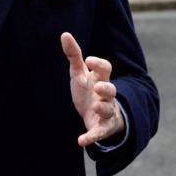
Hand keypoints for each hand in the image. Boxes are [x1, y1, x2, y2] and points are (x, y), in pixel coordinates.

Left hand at [61, 32, 125, 147]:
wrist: (95, 114)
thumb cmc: (87, 89)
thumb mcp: (80, 72)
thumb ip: (74, 55)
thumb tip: (64, 33)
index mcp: (100, 79)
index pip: (106, 69)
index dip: (99, 64)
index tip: (90, 60)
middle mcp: (105, 95)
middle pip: (111, 90)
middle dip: (106, 88)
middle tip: (99, 87)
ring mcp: (105, 111)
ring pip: (109, 110)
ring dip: (104, 109)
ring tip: (96, 106)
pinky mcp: (101, 128)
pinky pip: (98, 133)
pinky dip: (90, 137)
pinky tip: (81, 141)